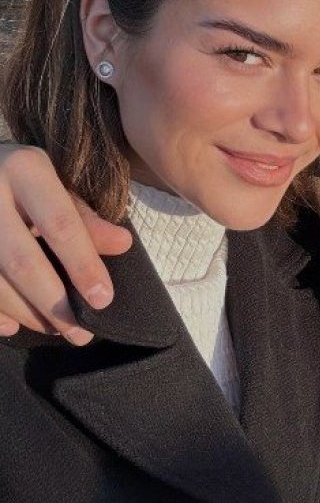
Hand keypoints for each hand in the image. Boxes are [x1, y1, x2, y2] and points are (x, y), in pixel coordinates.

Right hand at [0, 144, 131, 344]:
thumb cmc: (20, 178)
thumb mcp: (54, 184)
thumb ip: (85, 217)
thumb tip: (123, 244)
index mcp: (25, 169)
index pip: (60, 224)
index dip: (82, 264)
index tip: (103, 300)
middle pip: (23, 261)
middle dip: (54, 304)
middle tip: (81, 333)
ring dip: (27, 314)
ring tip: (56, 329)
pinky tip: (14, 326)